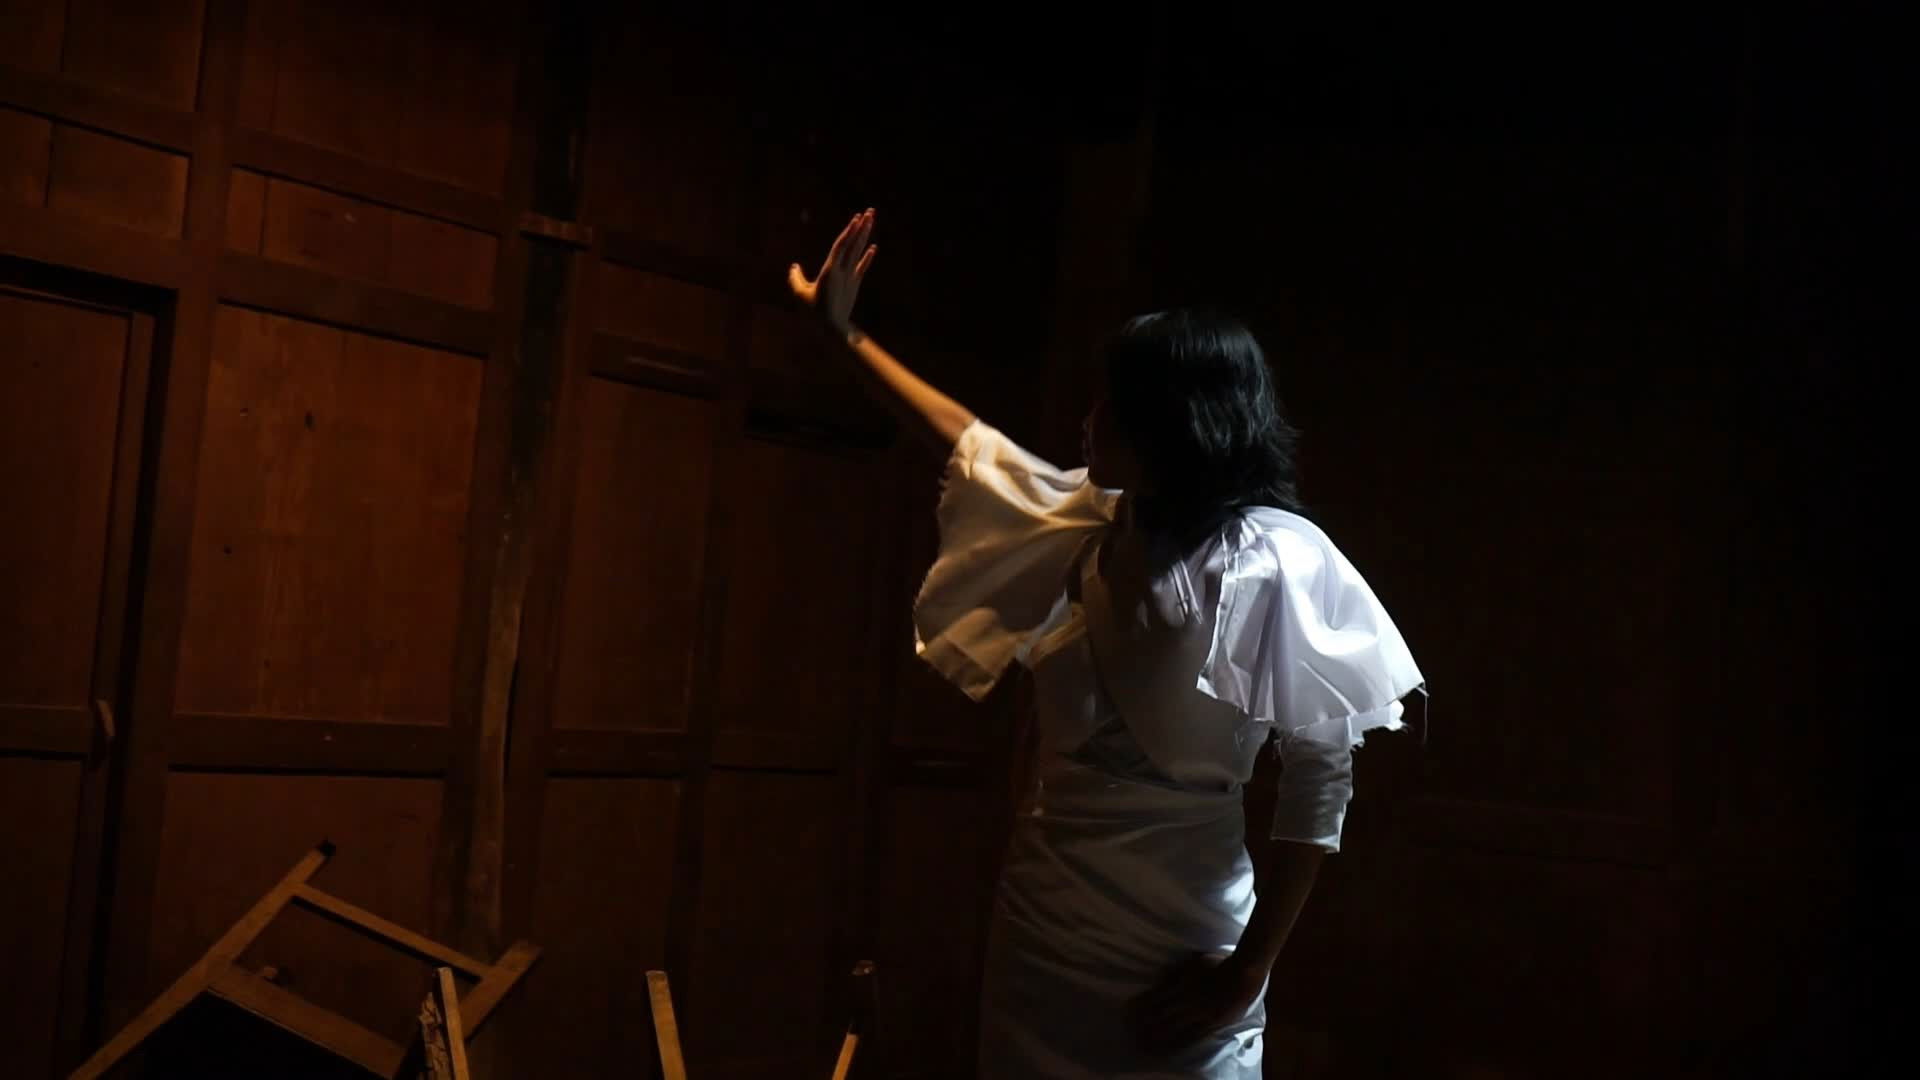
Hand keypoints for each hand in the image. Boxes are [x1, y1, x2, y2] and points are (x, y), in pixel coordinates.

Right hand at [788, 208, 876, 329]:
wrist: (833, 329)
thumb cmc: (814, 313)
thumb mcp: (800, 295)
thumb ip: (796, 279)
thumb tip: (793, 267)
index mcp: (830, 271)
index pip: (841, 246)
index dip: (849, 231)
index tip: (857, 218)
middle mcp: (843, 271)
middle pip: (854, 245)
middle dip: (862, 228)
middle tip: (870, 212)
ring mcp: (851, 278)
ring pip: (859, 253)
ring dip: (865, 236)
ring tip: (871, 221)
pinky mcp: (854, 285)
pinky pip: (862, 268)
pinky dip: (867, 257)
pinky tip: (873, 247)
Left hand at [1126, 952, 1266, 1056]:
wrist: (1243, 975)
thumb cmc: (1217, 964)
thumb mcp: (1192, 961)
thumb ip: (1176, 972)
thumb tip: (1159, 979)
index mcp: (1182, 985)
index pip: (1156, 998)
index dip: (1142, 1007)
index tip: (1128, 1012)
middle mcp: (1188, 1001)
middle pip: (1162, 1016)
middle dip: (1146, 1025)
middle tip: (1131, 1034)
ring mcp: (1200, 1015)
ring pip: (1175, 1029)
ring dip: (1159, 1038)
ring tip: (1145, 1046)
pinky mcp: (1212, 1025)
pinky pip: (1193, 1037)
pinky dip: (1179, 1044)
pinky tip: (1170, 1050)